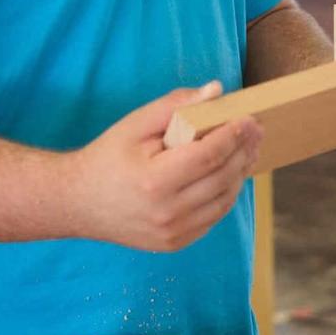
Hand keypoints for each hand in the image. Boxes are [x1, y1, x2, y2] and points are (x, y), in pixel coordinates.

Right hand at [77, 81, 260, 252]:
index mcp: (155, 181)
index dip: (234, 135)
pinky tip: (230, 173)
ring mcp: (173, 233)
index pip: (209, 155)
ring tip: (248, 149)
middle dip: (244, 151)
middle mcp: (167, 212)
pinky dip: (226, 193)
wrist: (78, 203)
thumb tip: (216, 91)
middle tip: (257, 130)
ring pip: (224, 200)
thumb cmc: (107, 157)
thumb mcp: (135, 125)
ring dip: (240, 173)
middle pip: (222, 178)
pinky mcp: (176, 243)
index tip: (249, 119)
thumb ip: (175, 106)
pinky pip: (213, 216)